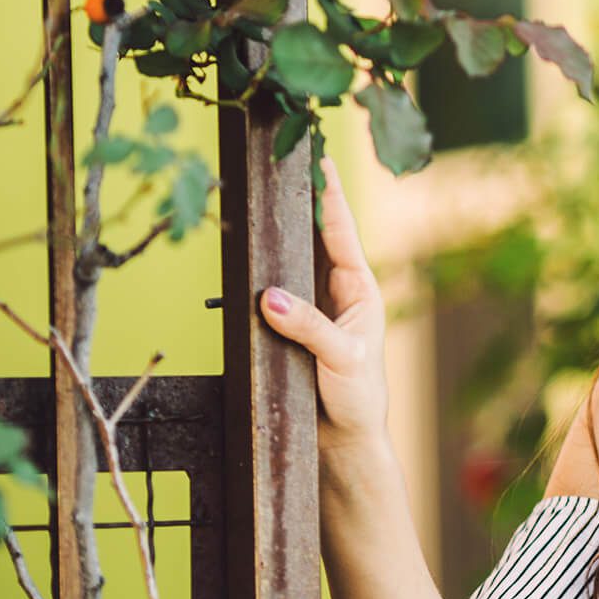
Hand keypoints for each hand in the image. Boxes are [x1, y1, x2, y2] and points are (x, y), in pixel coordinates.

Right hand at [258, 154, 390, 451]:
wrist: (341, 443)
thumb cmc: (356, 400)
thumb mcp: (340, 360)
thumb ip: (309, 328)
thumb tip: (268, 297)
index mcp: (359, 288)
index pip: (341, 230)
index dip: (329, 193)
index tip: (319, 156)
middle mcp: (336, 290)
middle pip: (313, 234)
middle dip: (298, 198)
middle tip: (281, 155)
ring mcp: (311, 305)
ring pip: (288, 258)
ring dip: (273, 230)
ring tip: (256, 190)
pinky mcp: (288, 325)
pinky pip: (269, 288)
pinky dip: (255, 268)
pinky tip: (239, 247)